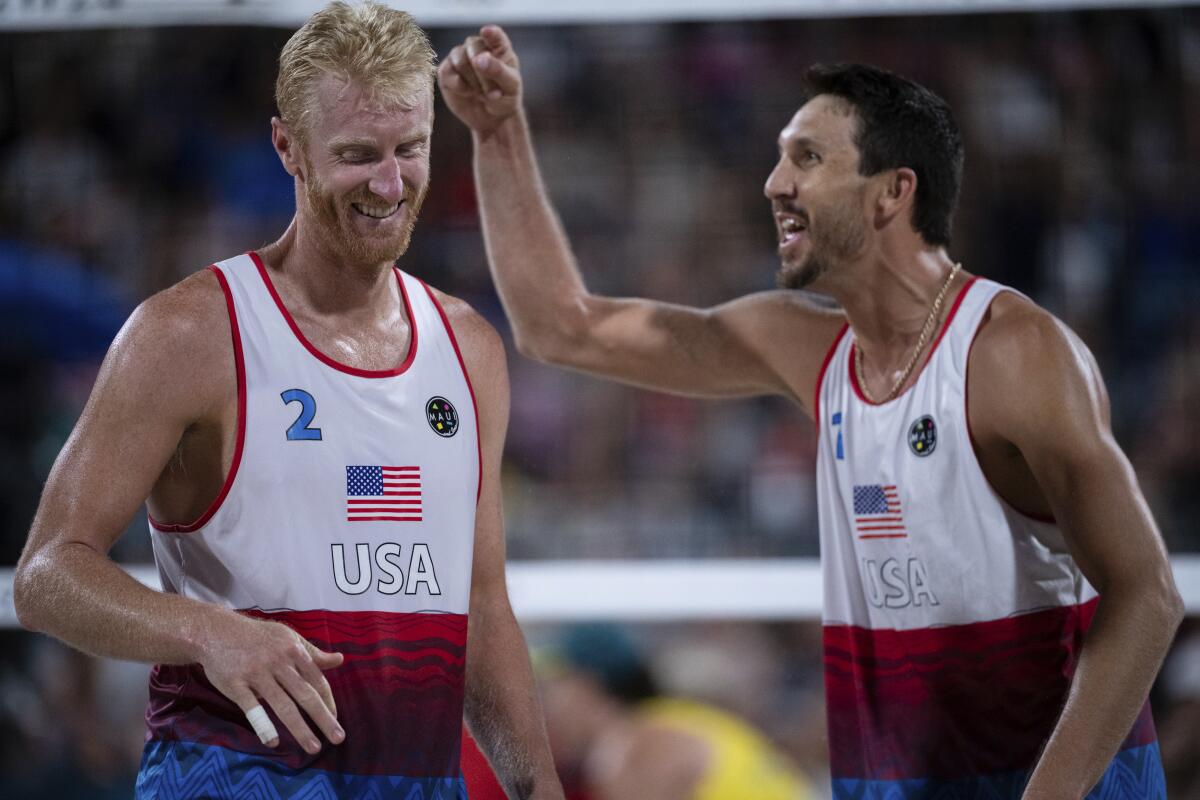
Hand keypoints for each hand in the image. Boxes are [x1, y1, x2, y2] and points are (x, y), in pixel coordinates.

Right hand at [198, 612, 344, 754]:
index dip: (328, 702)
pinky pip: (251, 708)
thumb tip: (340, 660)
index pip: (317, 680)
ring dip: (300, 728)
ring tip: (313, 747)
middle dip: (323, 718)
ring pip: (282, 705)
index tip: (336, 719)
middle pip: (305, 694)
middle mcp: (278, 662)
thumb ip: (313, 653)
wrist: (216, 631)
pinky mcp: (235, 684)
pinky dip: (263, 726)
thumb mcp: (288, 638)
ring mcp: (256, 673)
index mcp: (293, 650)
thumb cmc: (258, 637)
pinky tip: (273, 742)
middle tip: (338, 738)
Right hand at [438, 25, 521, 135]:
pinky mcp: (446, 71)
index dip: (490, 33)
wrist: (491, 118)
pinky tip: (467, 92)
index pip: (494, 34)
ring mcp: (460, 57)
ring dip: (472, 81)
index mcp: (498, 46)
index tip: (486, 32)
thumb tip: (480, 59)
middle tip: (492, 92)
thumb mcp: (510, 86)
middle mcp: (477, 46)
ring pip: (459, 60)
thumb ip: (498, 70)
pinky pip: (447, 72)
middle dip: (482, 72)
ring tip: (481, 93)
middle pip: (473, 48)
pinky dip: (459, 86)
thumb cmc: (505, 98)